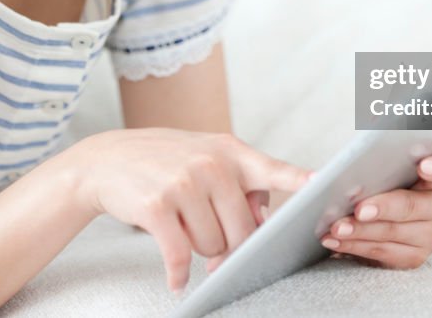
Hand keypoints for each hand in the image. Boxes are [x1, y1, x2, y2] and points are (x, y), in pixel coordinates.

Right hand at [70, 128, 310, 292]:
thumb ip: (241, 184)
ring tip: (182, 228)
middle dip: (228, 245)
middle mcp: (211, 164)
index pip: (275, 170)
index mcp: (231, 152)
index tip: (323, 184)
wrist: (107, 159)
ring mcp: (184, 183)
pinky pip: (179, 256)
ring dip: (200, 250)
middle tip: (208, 235)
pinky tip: (174, 280)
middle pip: (244, 232)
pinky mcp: (158, 206)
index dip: (301, 180)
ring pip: (213, 247)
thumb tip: (262, 225)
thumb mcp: (206, 157)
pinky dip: (177, 274)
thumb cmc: (165, 161)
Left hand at [319, 156, 431, 268]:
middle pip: (412, 207)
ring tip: (335, 226)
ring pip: (393, 233)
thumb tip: (359, 136)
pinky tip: (335, 239)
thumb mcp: (385, 155)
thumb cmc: (387, 173)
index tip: (423, 165)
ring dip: (361, 231)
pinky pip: (382, 253)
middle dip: (383, 208)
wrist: (388, 206)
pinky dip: (356, 246)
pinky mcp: (414, 256)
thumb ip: (378, 145)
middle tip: (359, 208)